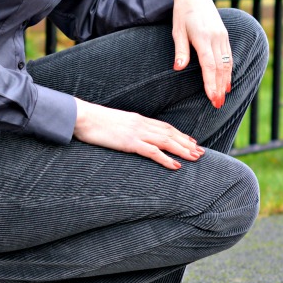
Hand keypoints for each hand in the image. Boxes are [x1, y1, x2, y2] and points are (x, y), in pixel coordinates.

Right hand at [73, 98, 203, 169]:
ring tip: (195, 158)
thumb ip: (124, 127)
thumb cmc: (92, 121)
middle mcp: (141, 124)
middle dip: (187, 143)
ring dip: (183, 150)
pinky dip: (166, 159)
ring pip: (166, 142)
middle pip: (170, 133)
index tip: (191, 141)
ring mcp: (136, 133)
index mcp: (137, 119)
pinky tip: (176, 165)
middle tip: (201, 152)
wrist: (82, 116)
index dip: (180, 134)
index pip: (164, 126)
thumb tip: (127, 134)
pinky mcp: (129, 142)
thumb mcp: (112, 123)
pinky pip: (153, 151)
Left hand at [171, 0, 231, 107]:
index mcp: (203, 37)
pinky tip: (227, 82)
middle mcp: (216, 37)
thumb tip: (178, 68)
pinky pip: (229, 56)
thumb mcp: (177, 31)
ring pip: (228, 63)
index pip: (209, 65)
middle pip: (221, 67)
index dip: (211, 83)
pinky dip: (229, 70)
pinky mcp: (225, 35)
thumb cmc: (182, 14)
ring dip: (226, 81)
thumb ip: (180, 50)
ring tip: (223, 97)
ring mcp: (223, 36)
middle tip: (218, 104)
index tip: (212, 97)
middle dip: (220, 87)